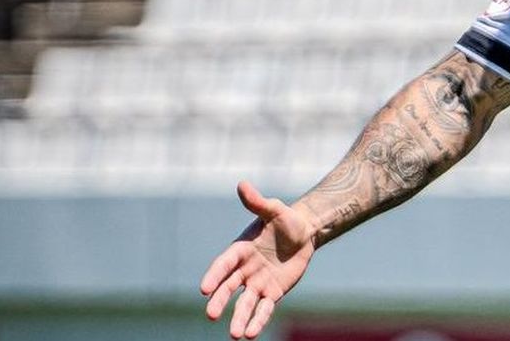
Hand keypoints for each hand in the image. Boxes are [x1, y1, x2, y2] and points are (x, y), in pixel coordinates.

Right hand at [201, 181, 318, 338]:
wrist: (305, 233)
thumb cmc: (286, 220)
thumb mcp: (274, 209)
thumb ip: (257, 202)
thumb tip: (242, 184)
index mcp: (240, 249)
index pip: (224, 264)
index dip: (215, 275)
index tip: (204, 289)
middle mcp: (244, 269)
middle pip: (229, 287)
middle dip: (220, 301)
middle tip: (210, 314)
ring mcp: (257, 282)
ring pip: (244, 303)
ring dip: (238, 318)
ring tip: (235, 335)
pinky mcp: (272, 292)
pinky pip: (263, 308)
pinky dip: (258, 320)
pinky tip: (252, 334)